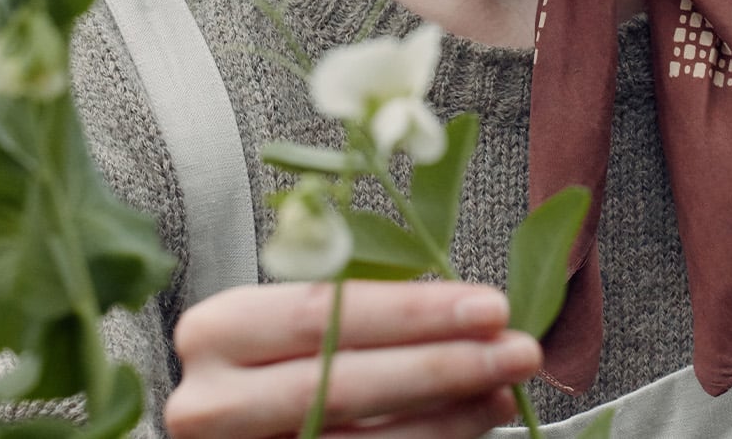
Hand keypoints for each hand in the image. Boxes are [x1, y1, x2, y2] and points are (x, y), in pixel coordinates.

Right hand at [166, 280, 541, 437]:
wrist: (229, 425)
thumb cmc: (269, 357)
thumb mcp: (292, 321)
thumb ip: (358, 315)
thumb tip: (468, 316)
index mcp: (218, 331)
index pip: (324, 313)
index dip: (412, 311)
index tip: (492, 305)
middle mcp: (212, 402)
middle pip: (342, 384)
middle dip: (442, 364)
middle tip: (518, 350)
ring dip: (446, 416)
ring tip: (503, 390)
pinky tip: (467, 425)